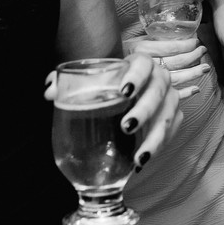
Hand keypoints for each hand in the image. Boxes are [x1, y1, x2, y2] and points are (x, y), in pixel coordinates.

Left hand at [44, 53, 181, 170]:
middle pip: (159, 90)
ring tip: (139, 157)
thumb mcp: (88, 80)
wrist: (127, 91)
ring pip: (169, 113)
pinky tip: (141, 161)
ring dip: (156, 136)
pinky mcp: (173, 116)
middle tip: (127, 126)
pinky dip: (159, 146)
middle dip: (145, 110)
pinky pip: (172, 131)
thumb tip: (50, 91)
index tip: (123, 92)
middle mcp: (159, 77)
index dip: (136, 76)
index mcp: (139, 63)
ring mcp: (169, 97)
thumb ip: (67, 83)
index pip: (143, 63)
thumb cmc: (107, 84)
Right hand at [124, 35, 208, 100]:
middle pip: (175, 62)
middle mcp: (145, 65)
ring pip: (175, 78)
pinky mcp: (148, 95)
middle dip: (192, 57)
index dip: (185, 45)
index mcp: (140, 49)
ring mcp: (148, 81)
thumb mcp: (131, 42)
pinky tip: (195, 89)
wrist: (101, 79)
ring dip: (193, 73)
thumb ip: (150, 40)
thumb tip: (178, 32)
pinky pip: (170, 94)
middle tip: (203, 51)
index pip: (169, 48)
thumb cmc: (117, 57)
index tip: (195, 41)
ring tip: (205, 68)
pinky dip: (185, 92)